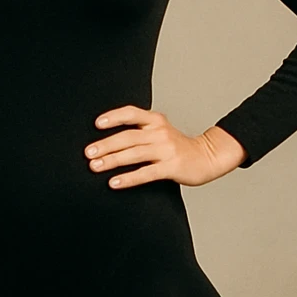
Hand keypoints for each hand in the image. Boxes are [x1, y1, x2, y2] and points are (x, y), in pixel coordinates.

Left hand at [84, 106, 245, 188]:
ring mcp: (166, 150)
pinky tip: (114, 183)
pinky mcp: (171, 167)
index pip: (131, 113)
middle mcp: (160, 132)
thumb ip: (140, 131)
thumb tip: (108, 140)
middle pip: (128, 136)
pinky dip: (128, 178)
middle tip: (88, 153)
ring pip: (134, 154)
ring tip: (95, 167)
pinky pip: (145, 173)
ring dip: (112, 160)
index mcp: (156, 121)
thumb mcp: (161, 131)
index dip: (114, 116)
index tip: (97, 124)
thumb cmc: (178, 147)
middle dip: (105, 145)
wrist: (208, 157)